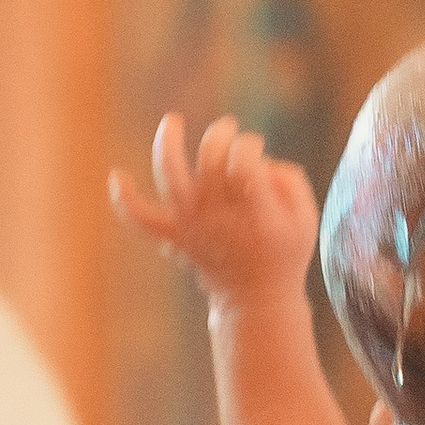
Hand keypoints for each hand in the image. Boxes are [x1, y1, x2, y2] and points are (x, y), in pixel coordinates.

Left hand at [109, 113, 317, 301]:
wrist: (257, 302)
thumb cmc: (284, 254)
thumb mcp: (307, 219)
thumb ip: (290, 180)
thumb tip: (261, 159)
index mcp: (257, 211)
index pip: (245, 161)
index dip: (249, 145)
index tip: (257, 150)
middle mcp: (221, 215)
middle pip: (210, 158)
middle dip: (222, 134)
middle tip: (232, 131)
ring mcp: (193, 225)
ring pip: (171, 177)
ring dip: (167, 144)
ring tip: (172, 122)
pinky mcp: (176, 236)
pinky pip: (142, 220)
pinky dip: (125, 201)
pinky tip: (117, 176)